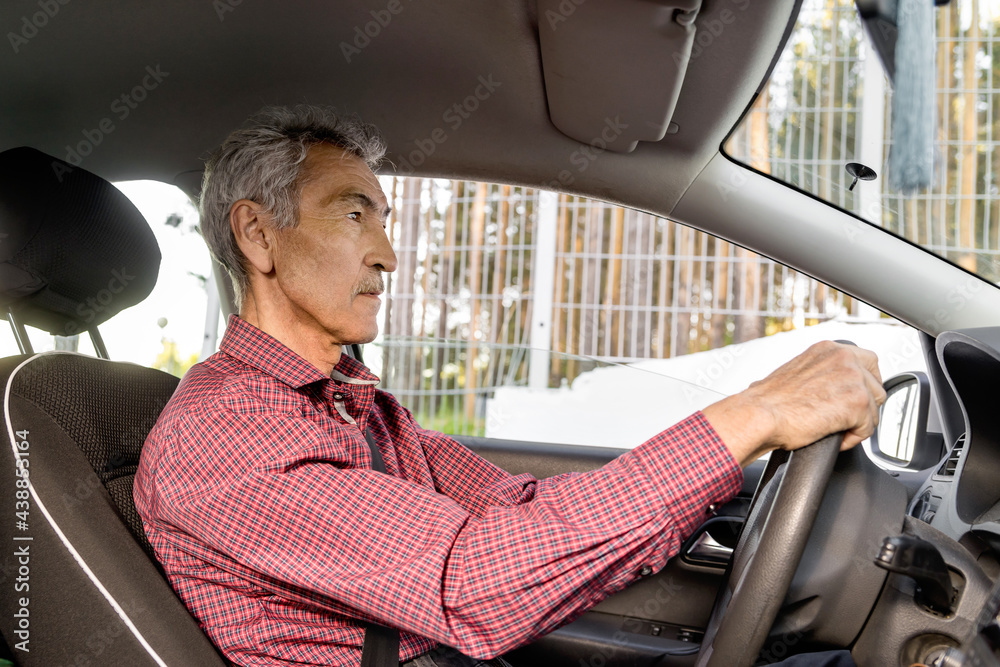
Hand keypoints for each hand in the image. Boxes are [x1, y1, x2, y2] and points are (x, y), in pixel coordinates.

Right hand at [701, 341, 885, 466]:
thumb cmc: (768, 402)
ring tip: (835, 430)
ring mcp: (853, 377)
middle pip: (877, 384)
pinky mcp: (857, 401)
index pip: (868, 361)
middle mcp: (843, 357)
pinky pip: (868, 427)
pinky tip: (835, 439)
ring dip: (858, 423)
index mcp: (828, 349)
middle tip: (846, 420)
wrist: (759, 415)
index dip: (864, 384)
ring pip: (875, 408)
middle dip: (865, 406)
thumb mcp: (796, 373)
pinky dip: (853, 438)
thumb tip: (825, 387)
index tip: (854, 400)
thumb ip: (819, 374)